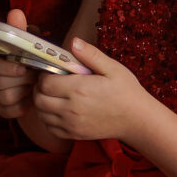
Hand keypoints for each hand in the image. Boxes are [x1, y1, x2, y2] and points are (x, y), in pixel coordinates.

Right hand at [0, 8, 37, 119]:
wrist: (32, 77)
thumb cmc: (26, 56)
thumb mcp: (24, 41)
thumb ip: (19, 29)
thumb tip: (15, 13)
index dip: (6, 67)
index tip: (23, 67)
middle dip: (20, 80)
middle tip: (35, 75)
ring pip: (5, 97)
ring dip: (23, 91)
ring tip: (34, 84)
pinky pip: (10, 111)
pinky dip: (24, 104)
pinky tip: (31, 96)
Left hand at [30, 38, 150, 145]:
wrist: (137, 119)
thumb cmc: (126, 91)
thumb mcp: (112, 68)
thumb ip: (90, 54)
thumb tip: (73, 41)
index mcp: (79, 89)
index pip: (45, 83)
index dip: (44, 75)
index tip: (52, 72)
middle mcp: (71, 109)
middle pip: (39, 99)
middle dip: (40, 89)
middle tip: (51, 82)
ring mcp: (71, 124)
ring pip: (41, 114)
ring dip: (43, 104)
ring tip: (54, 95)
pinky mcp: (74, 135)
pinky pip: (50, 128)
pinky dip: (48, 119)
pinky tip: (59, 110)